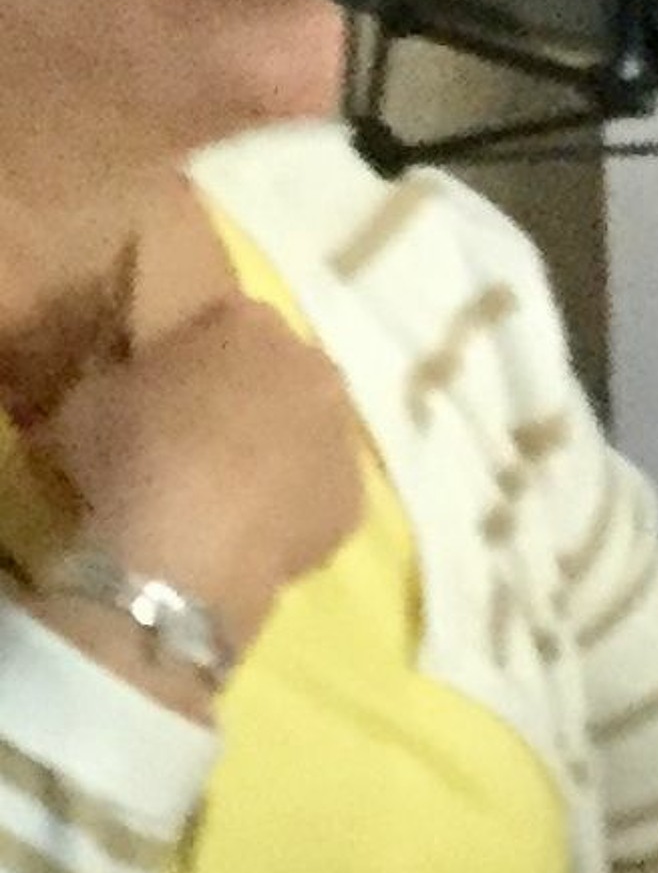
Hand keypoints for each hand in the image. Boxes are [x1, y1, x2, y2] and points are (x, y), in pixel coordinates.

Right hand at [31, 295, 361, 661]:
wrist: (181, 552)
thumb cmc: (130, 459)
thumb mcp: (89, 399)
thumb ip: (127, 376)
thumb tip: (134, 386)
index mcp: (249, 324)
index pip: (229, 321)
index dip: (197, 356)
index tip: (170, 388)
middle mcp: (313, 366)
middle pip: (283, 373)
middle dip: (251, 398)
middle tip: (203, 441)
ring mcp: (342, 433)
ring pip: (310, 433)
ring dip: (280, 451)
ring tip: (227, 494)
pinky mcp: (353, 499)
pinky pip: (320, 495)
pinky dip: (293, 508)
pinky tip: (250, 535)